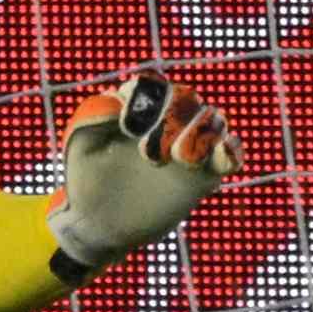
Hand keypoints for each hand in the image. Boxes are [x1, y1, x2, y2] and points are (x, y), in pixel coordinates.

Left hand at [48, 71, 240, 269]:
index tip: (129, 124)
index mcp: (140, 113)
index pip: (155, 88)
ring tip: (180, 156)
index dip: (147, 97)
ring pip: (212, 123)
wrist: (99, 224)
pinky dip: (231, 151)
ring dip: (201, 131)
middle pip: (188, 100)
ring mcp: (187, 151)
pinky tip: (224, 150)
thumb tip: (118, 97)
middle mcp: (167, 126)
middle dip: (175, 116)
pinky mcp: (202, 179)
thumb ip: (94, 117)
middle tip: (149, 151)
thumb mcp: (81, 147)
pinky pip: (229, 158)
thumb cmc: (86, 181)